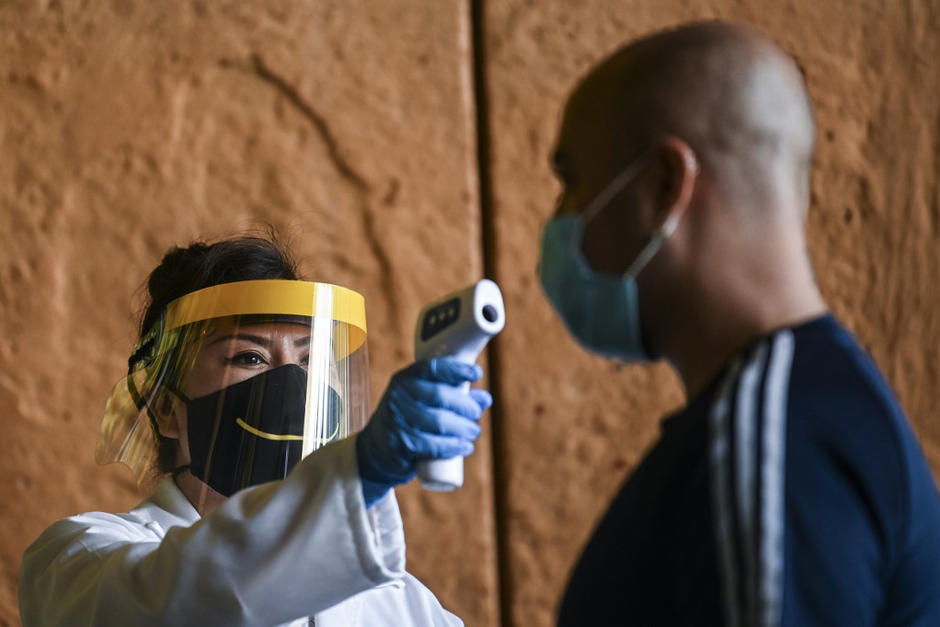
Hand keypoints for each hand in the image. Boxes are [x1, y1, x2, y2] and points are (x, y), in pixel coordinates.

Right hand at [356, 357, 492, 506]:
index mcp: (405, 379)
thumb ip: (454, 397)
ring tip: (473, 432)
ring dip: (464, 428)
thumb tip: (485, 398)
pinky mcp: (401, 444)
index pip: (433, 367)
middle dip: (465, 406)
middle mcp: (399, 396)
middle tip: (476, 414)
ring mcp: (398, 420)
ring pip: (439, 421)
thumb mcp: (424, 402)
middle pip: (441, 396)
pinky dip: (454, 446)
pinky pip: (433, 444)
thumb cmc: (408, 420)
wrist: (375, 450)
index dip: (457, 369)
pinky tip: (465, 447)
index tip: (477, 373)